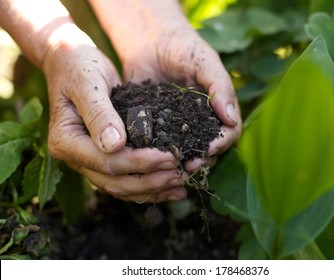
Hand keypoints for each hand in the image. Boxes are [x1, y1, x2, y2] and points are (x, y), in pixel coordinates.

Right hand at [42, 26, 187, 202]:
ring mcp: (88, 160)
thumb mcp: (88, 83)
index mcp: (66, 141)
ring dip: (152, 189)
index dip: (140, 163)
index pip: (106, 162)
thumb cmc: (79, 66)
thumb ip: (99, 113)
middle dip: (150, 181)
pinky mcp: (103, 157)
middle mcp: (75, 157)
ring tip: (181, 186)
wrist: (71, 61)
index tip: (170, 157)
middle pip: (115, 181)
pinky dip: (148, 185)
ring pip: (121, 187)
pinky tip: (171, 187)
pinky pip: (125, 178)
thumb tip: (115, 145)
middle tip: (181, 176)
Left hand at [89, 0, 241, 171]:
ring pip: (186, 151)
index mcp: (218, 109)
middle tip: (188, 165)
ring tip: (171, 168)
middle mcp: (201, 122)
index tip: (209, 148)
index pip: (229, 133)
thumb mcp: (205, 61)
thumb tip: (231, 120)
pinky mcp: (157, 127)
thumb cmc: (183, 46)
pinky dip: (158, 154)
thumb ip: (220, 87)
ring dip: (181, 162)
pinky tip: (151, 159)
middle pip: (209, 148)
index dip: (222, 143)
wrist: (149, 40)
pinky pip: (160, 144)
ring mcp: (179, 126)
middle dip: (201, 159)